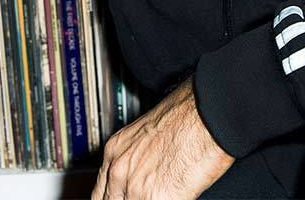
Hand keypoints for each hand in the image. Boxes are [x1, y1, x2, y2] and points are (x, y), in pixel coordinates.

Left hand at [91, 76, 233, 199]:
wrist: (204, 114)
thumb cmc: (184, 117)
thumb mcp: (146, 136)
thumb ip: (135, 161)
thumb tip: (141, 178)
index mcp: (114, 150)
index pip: (100, 193)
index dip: (114, 199)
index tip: (123, 199)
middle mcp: (119, 169)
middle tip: (144, 196)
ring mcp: (134, 186)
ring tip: (161, 194)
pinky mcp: (156, 199)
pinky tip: (174, 197)